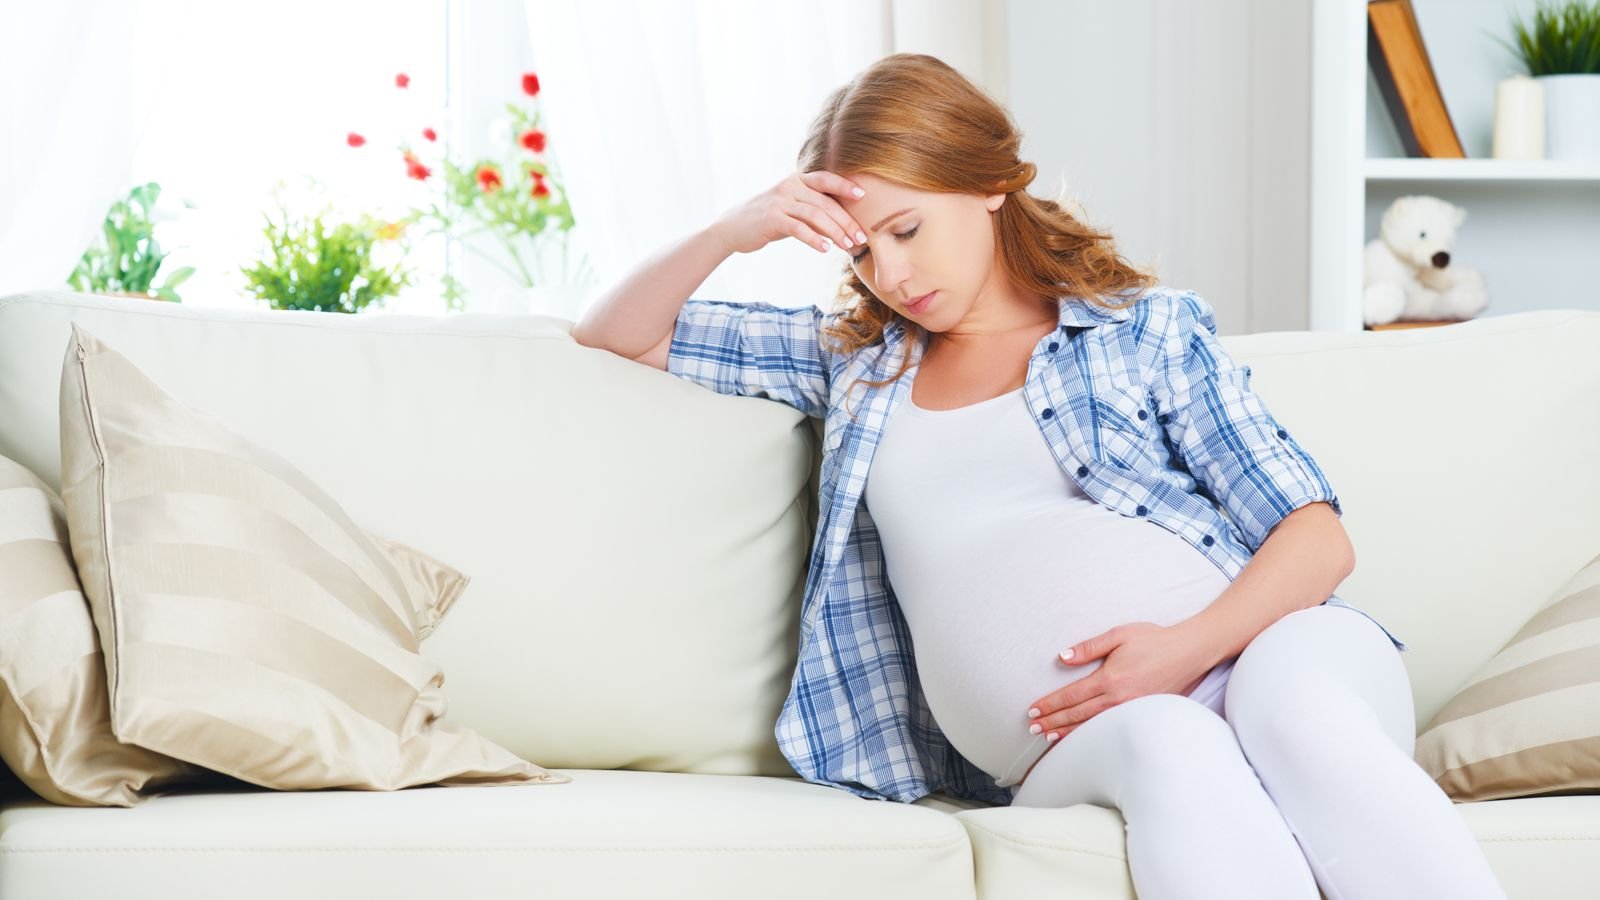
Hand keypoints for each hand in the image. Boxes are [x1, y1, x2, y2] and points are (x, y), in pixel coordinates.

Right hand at [708, 170, 868, 255]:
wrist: (733, 227)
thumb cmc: (769, 219)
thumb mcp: (791, 208)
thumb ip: (813, 210)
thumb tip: (843, 226)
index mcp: (797, 180)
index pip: (826, 179)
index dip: (845, 186)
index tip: (863, 196)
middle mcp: (789, 186)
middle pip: (825, 203)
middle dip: (846, 221)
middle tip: (860, 237)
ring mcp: (780, 201)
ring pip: (815, 216)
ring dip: (835, 232)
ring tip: (847, 246)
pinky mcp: (772, 218)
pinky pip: (799, 228)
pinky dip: (814, 239)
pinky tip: (825, 249)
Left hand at [1024, 622, 1215, 742]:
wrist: (1189, 653)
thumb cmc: (1154, 640)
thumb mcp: (1119, 635)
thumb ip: (1089, 647)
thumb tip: (1063, 657)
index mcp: (1110, 678)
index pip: (1072, 696)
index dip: (1050, 704)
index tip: (1033, 710)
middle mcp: (1118, 698)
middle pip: (1077, 714)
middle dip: (1053, 722)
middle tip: (1033, 728)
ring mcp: (1130, 709)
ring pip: (1092, 725)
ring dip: (1067, 732)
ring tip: (1048, 737)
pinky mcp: (1140, 713)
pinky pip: (1109, 727)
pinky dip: (1090, 733)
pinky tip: (1079, 736)